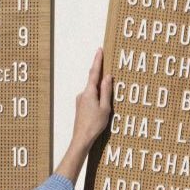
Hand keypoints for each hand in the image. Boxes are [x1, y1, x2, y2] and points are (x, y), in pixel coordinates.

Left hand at [53, 47, 113, 183]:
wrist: (81, 139)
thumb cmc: (94, 125)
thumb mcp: (105, 107)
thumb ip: (106, 91)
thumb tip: (108, 77)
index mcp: (89, 92)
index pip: (94, 73)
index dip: (97, 61)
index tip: (99, 50)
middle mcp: (82, 94)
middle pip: (94, 81)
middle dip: (101, 75)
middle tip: (109, 68)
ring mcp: (80, 101)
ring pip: (93, 91)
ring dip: (101, 90)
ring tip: (108, 98)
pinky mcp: (80, 107)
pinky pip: (91, 97)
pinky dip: (98, 97)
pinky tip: (103, 105)